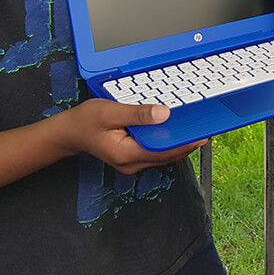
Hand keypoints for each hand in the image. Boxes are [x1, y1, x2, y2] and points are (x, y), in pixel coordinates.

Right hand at [58, 98, 206, 173]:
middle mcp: (131, 162)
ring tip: (195, 129)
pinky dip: (166, 142)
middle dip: (186, 143)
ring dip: (178, 143)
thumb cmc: (85, 121)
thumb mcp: (111, 112)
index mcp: (126, 153)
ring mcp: (132, 161)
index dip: (185, 143)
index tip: (202, 135)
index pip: (163, 151)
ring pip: (162, 155)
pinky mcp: (133, 156)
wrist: (69, 132)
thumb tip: (164, 114)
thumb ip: (138, 114)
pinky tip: (174, 131)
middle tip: (204, 129)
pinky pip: (155, 151)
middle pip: (166, 155)